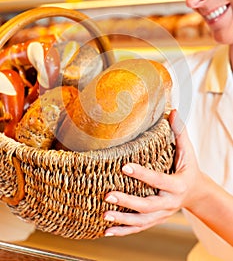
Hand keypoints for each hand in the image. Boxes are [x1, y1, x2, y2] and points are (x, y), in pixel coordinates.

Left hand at [103, 110, 202, 236]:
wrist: (196, 193)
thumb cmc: (189, 169)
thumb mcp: (188, 152)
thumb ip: (180, 132)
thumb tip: (172, 111)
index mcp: (177, 184)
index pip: (158, 180)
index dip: (142, 174)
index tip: (124, 167)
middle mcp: (169, 203)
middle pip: (147, 206)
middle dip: (127, 202)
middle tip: (108, 195)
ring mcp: (162, 214)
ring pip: (141, 221)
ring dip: (122, 220)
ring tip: (104, 214)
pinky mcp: (155, 220)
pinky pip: (138, 228)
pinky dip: (122, 231)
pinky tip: (106, 231)